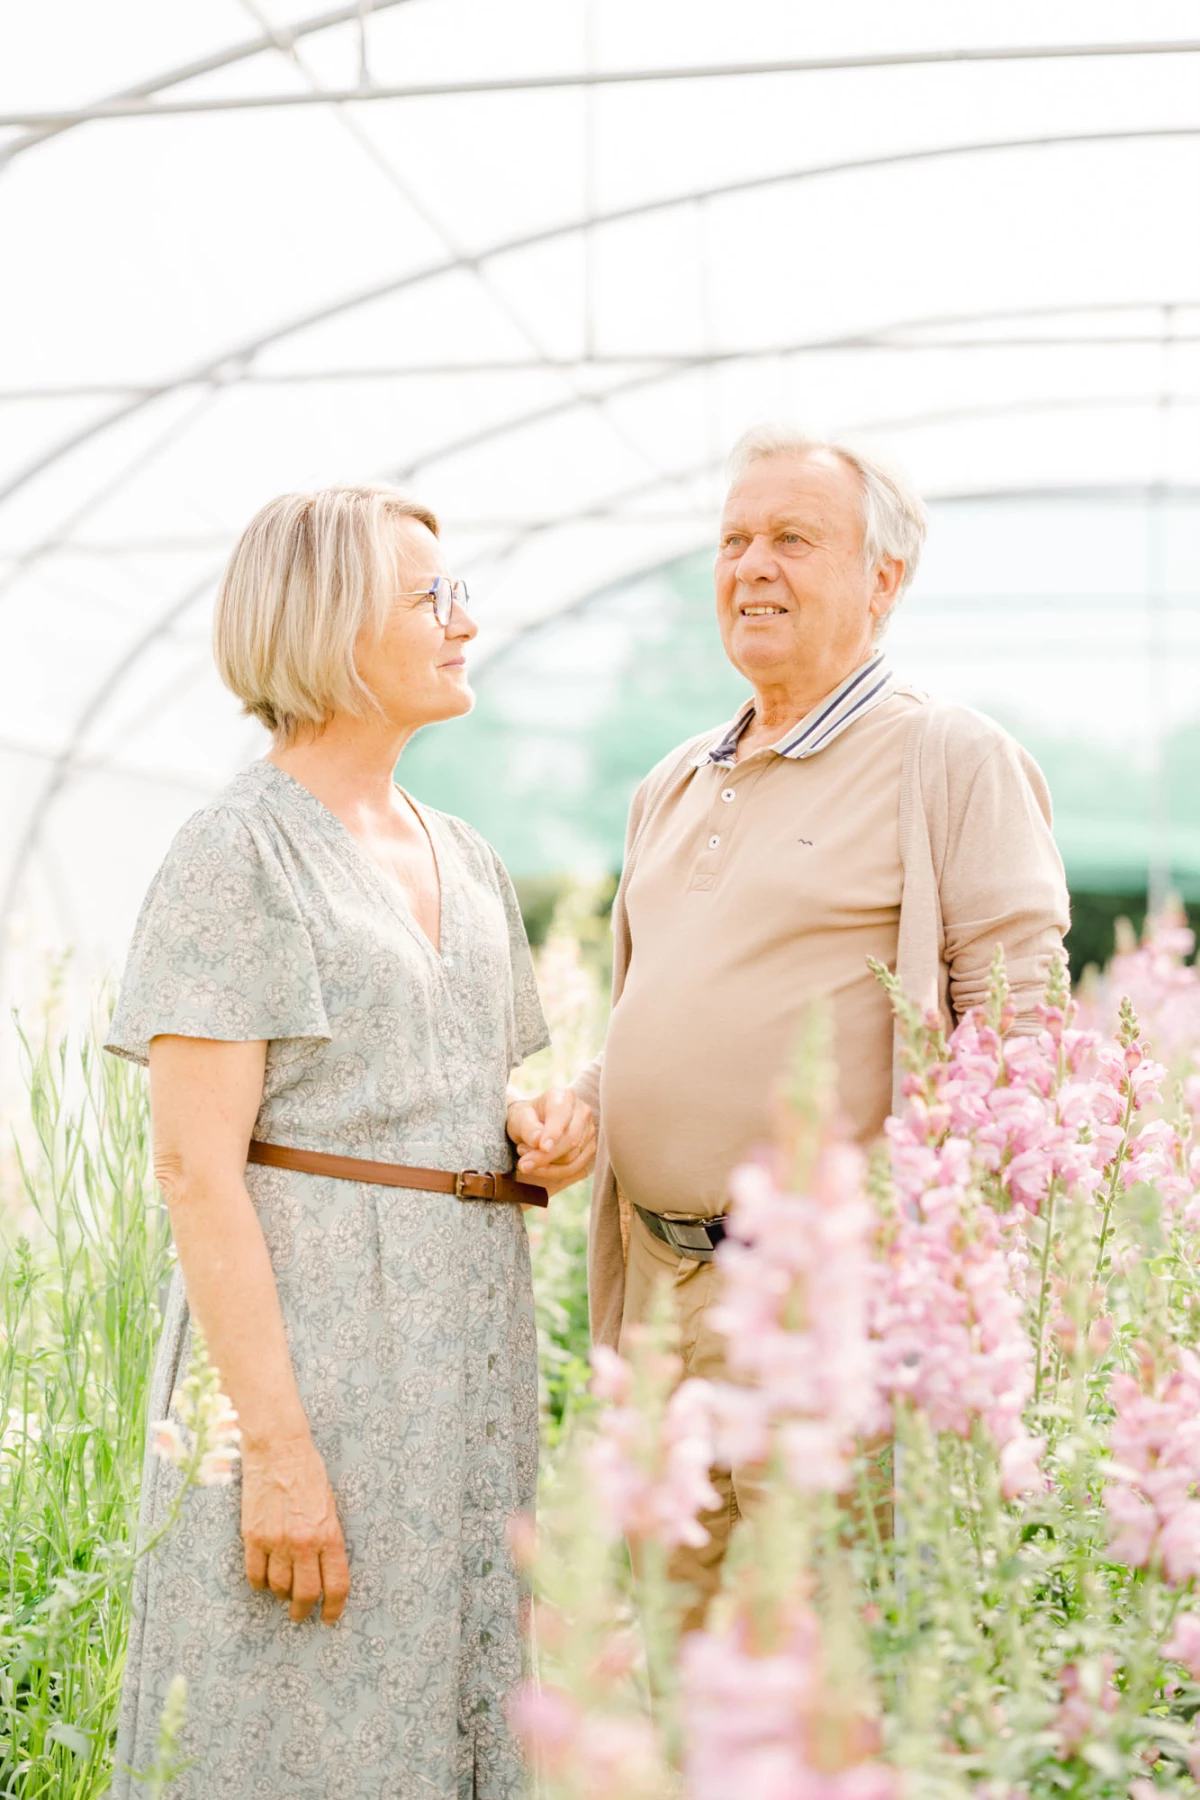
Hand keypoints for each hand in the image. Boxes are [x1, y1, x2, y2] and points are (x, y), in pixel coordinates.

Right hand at [241, 1433, 349, 1623]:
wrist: (278, 1449)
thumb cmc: (309, 1473)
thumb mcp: (330, 1506)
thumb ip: (327, 1539)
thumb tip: (323, 1569)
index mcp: (329, 1534)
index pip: (336, 1584)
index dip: (334, 1608)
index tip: (330, 1618)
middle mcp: (303, 1542)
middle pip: (305, 1594)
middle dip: (304, 1610)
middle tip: (302, 1614)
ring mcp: (276, 1541)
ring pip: (278, 1588)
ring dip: (282, 1595)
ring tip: (283, 1591)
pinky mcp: (253, 1537)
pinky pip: (255, 1575)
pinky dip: (260, 1583)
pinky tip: (265, 1579)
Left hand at [506, 1086, 595, 1197]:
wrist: (534, 1123)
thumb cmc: (526, 1118)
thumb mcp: (519, 1118)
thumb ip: (527, 1127)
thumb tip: (538, 1142)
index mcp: (564, 1096)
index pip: (561, 1116)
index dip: (553, 1133)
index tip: (542, 1147)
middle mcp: (582, 1111)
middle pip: (570, 1139)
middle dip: (546, 1157)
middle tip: (523, 1163)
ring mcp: (589, 1130)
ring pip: (572, 1157)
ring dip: (546, 1164)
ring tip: (528, 1156)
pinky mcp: (590, 1148)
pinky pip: (574, 1168)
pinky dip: (554, 1172)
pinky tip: (540, 1166)